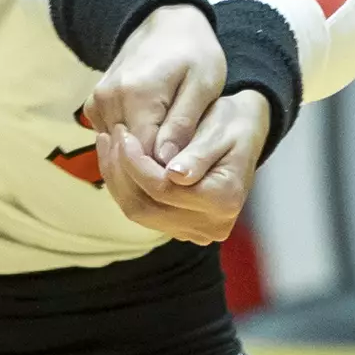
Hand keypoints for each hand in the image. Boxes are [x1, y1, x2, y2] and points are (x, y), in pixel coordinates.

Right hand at [85, 4, 223, 165]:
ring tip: (174, 158)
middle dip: (153, 172)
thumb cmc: (194, 52)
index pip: (143, 158)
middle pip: (125, 159)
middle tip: (185, 173)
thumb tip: (168, 168)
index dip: (166, 174)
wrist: (167, 21)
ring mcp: (96, 103)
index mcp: (136, 95)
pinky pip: (110, 141)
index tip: (189, 174)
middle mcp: (107, 100)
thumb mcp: (203, 85)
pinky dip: (130, 149)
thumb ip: (183, 125)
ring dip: (141, 163)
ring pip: (116, 153)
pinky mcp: (94, 106)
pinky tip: (156, 144)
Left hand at [96, 90, 271, 244]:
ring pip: (139, 212)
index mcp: (223, 200)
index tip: (122, 133)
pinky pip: (144, 211)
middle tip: (109, 136)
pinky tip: (119, 159)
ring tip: (109, 144)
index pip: (162, 189)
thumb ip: (198, 154)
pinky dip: (127, 186)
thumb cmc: (233, 123)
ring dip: (118, 180)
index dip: (135, 162)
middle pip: (146, 207)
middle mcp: (212, 225)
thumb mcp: (220, 129)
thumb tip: (176, 175)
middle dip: (120, 172)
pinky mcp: (183, 227)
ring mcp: (197, 231)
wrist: (245, 132)